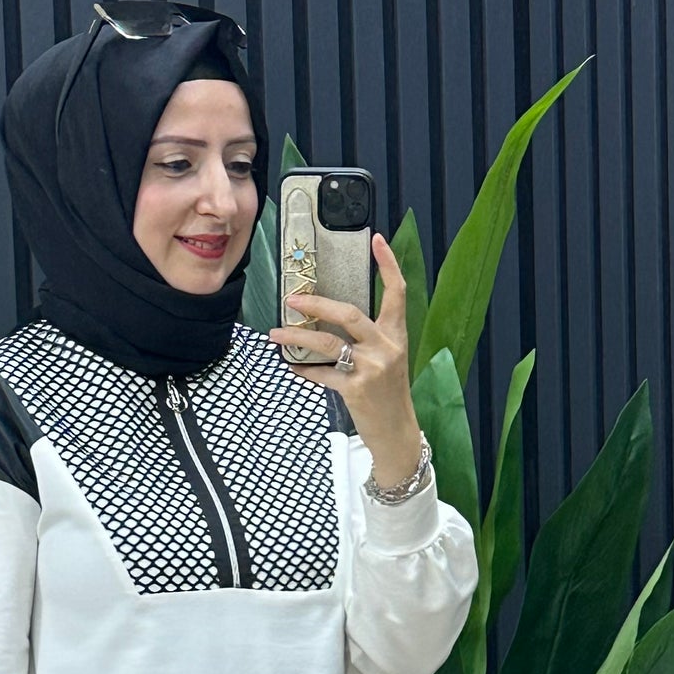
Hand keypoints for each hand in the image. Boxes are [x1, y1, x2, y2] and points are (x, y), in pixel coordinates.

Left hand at [269, 231, 423, 485]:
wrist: (397, 433)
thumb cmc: (388, 395)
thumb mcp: (387, 361)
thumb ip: (367, 339)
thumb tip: (330, 319)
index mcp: (396, 336)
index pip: (396, 293)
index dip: (388, 265)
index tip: (377, 240)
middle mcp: (386, 348)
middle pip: (349, 314)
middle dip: (317, 305)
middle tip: (293, 301)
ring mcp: (371, 369)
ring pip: (329, 343)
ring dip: (297, 337)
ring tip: (276, 334)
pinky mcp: (356, 390)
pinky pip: (321, 374)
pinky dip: (302, 370)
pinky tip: (290, 366)